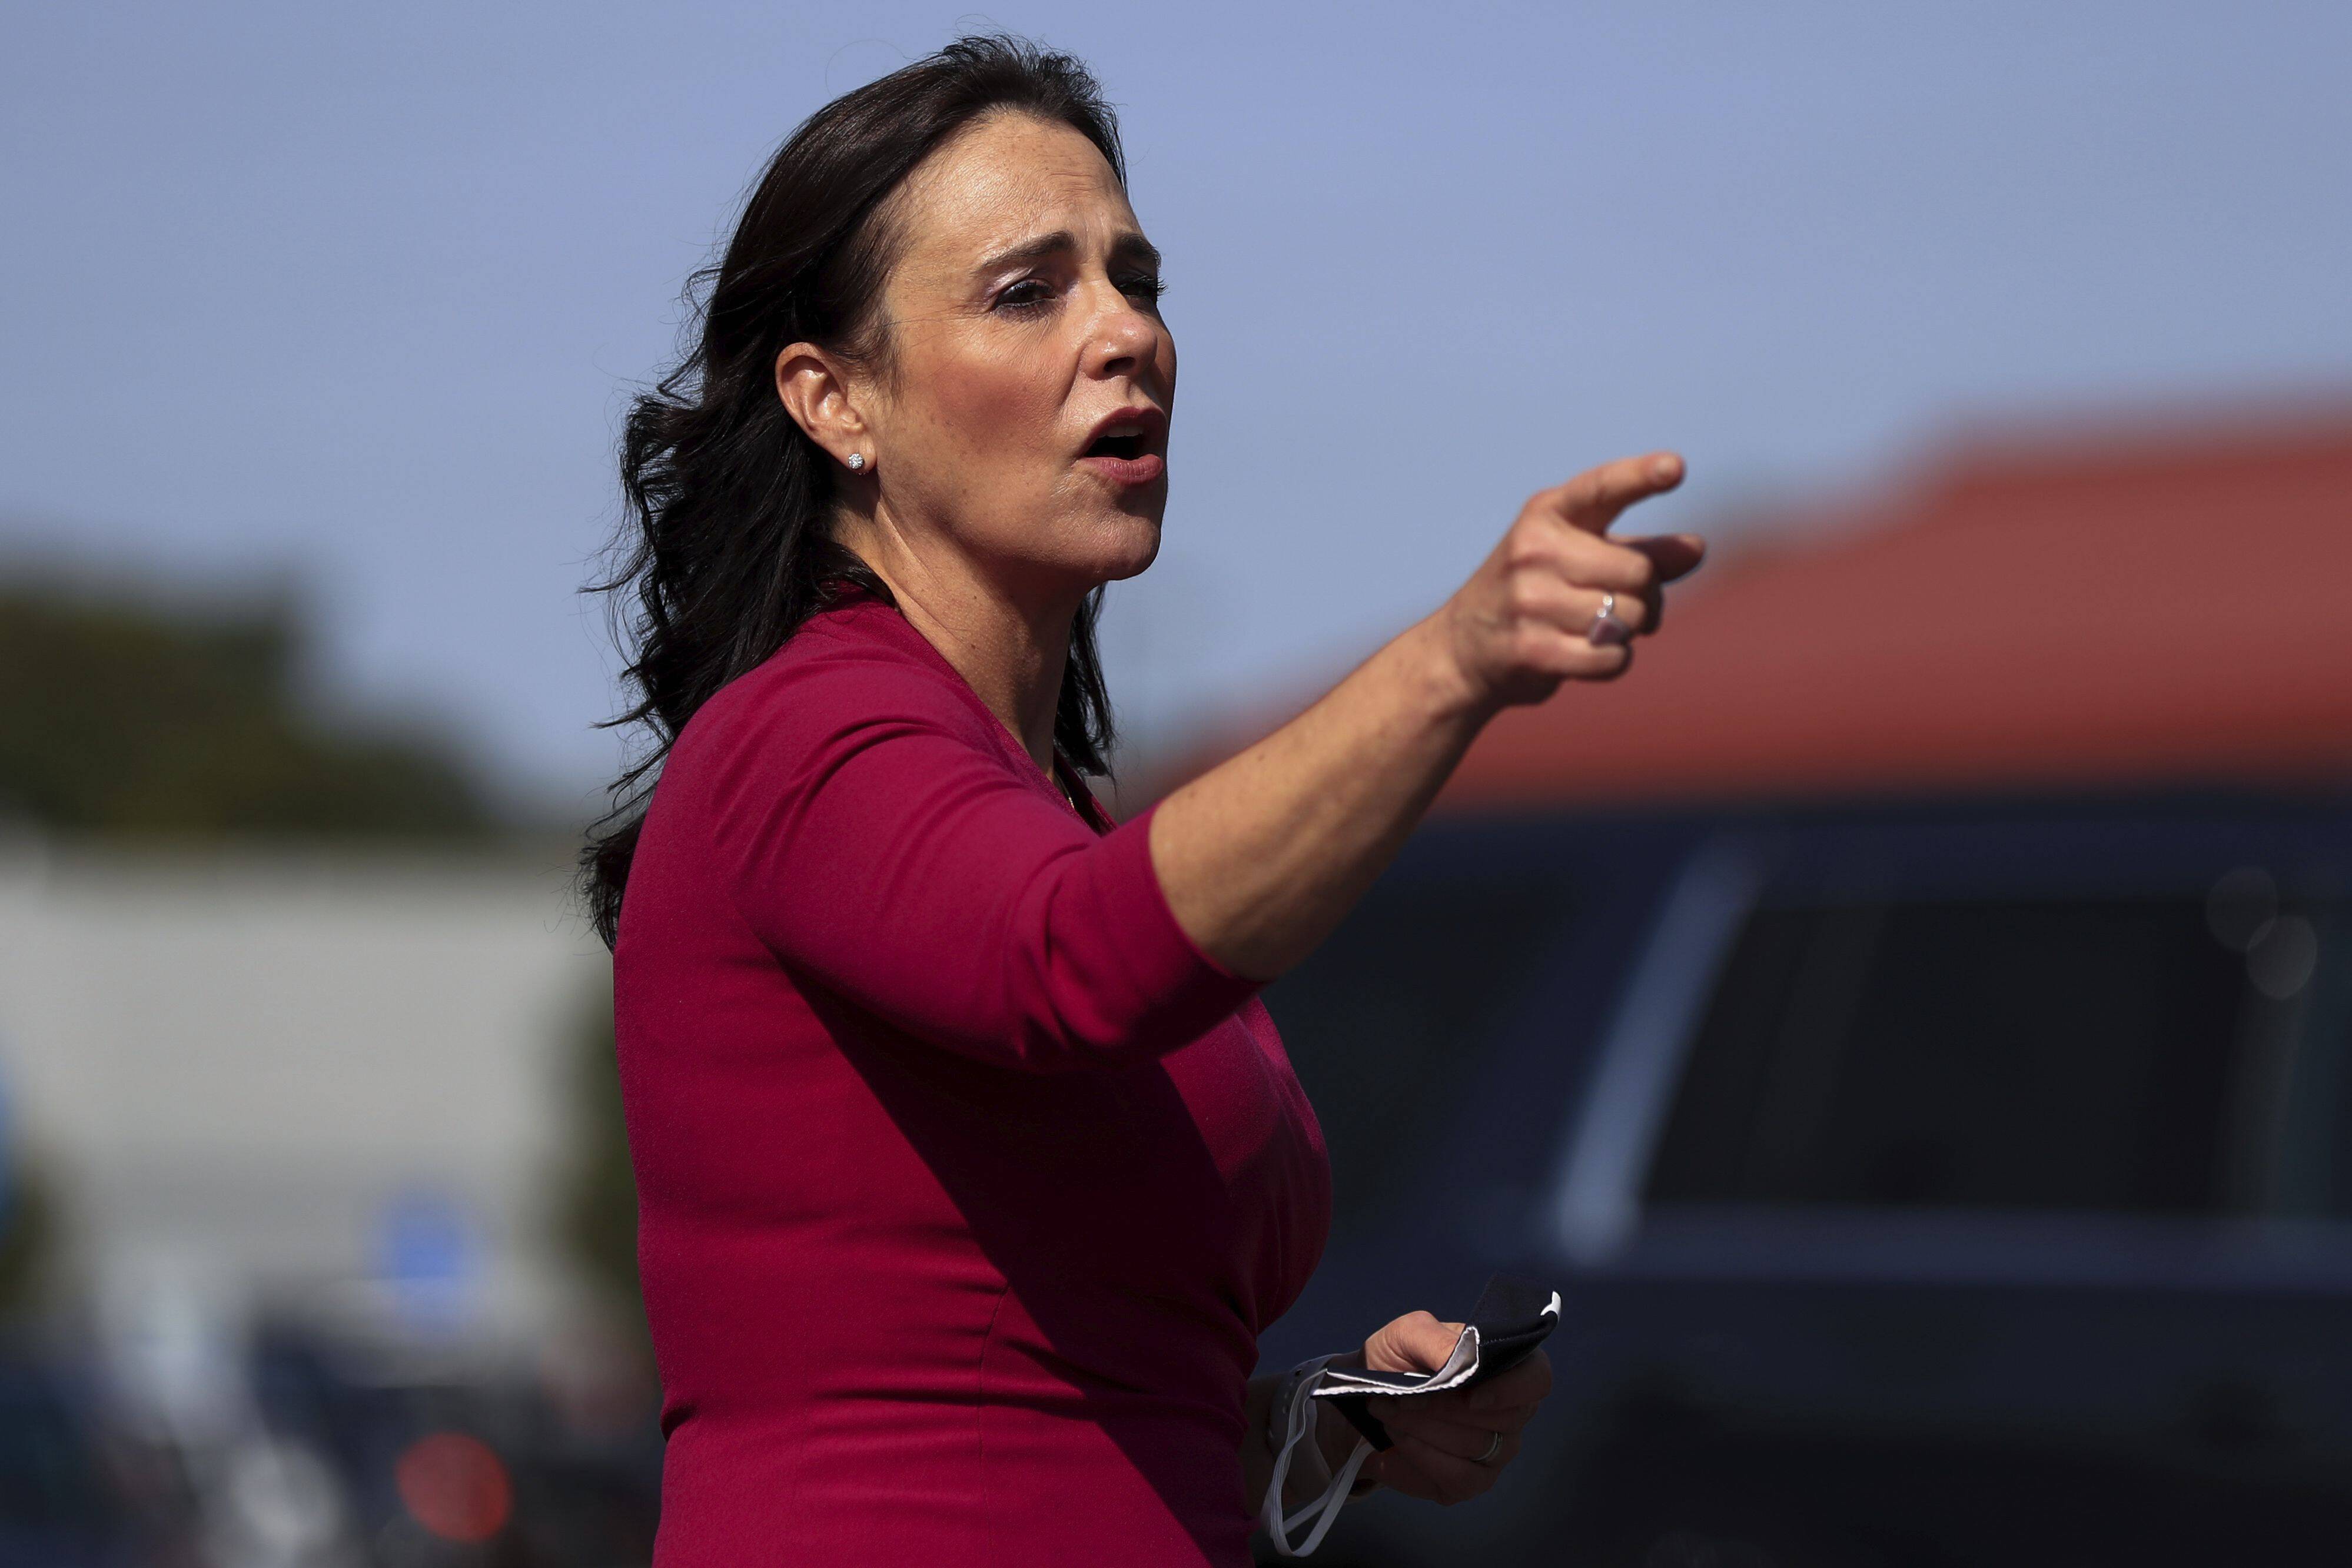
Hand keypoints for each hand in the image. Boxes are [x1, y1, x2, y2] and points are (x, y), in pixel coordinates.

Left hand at [1318, 1310, 1553, 1505]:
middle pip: (1500, 1419)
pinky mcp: (1471, 1482)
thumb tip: (1460, 1360)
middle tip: (1396, 1397)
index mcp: (1508, 1367)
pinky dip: (1419, 1458)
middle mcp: (1513, 1413)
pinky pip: (1458, 1479)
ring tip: (1387, 1412)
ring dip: (1421, 1429)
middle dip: (1441, 1408)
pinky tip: (1394, 1442)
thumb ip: (1435, 1340)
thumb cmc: (1397, 1359)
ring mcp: (1496, 1452)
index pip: (1537, 1380)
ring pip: (1474, 1447)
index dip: (1511, 1389)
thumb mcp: (1407, 1334)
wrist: (1366, 1397)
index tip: (1469, 1395)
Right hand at [1434, 451, 1703, 710]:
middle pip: (1639, 573)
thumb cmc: (1536, 593)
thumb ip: (1642, 550)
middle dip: (1646, 596)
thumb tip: (1697, 549)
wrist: (1462, 648)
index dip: (1641, 477)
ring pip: (1628, 618)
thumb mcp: (1581, 557)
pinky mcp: (1530, 648)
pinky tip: (1587, 655)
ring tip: (1594, 629)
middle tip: (1623, 604)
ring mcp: (1528, 599)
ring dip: (1627, 631)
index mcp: (1548, 513)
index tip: (1675, 467)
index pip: (1602, 488)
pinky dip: (1613, 661)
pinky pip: (1611, 658)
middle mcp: (1534, 549)